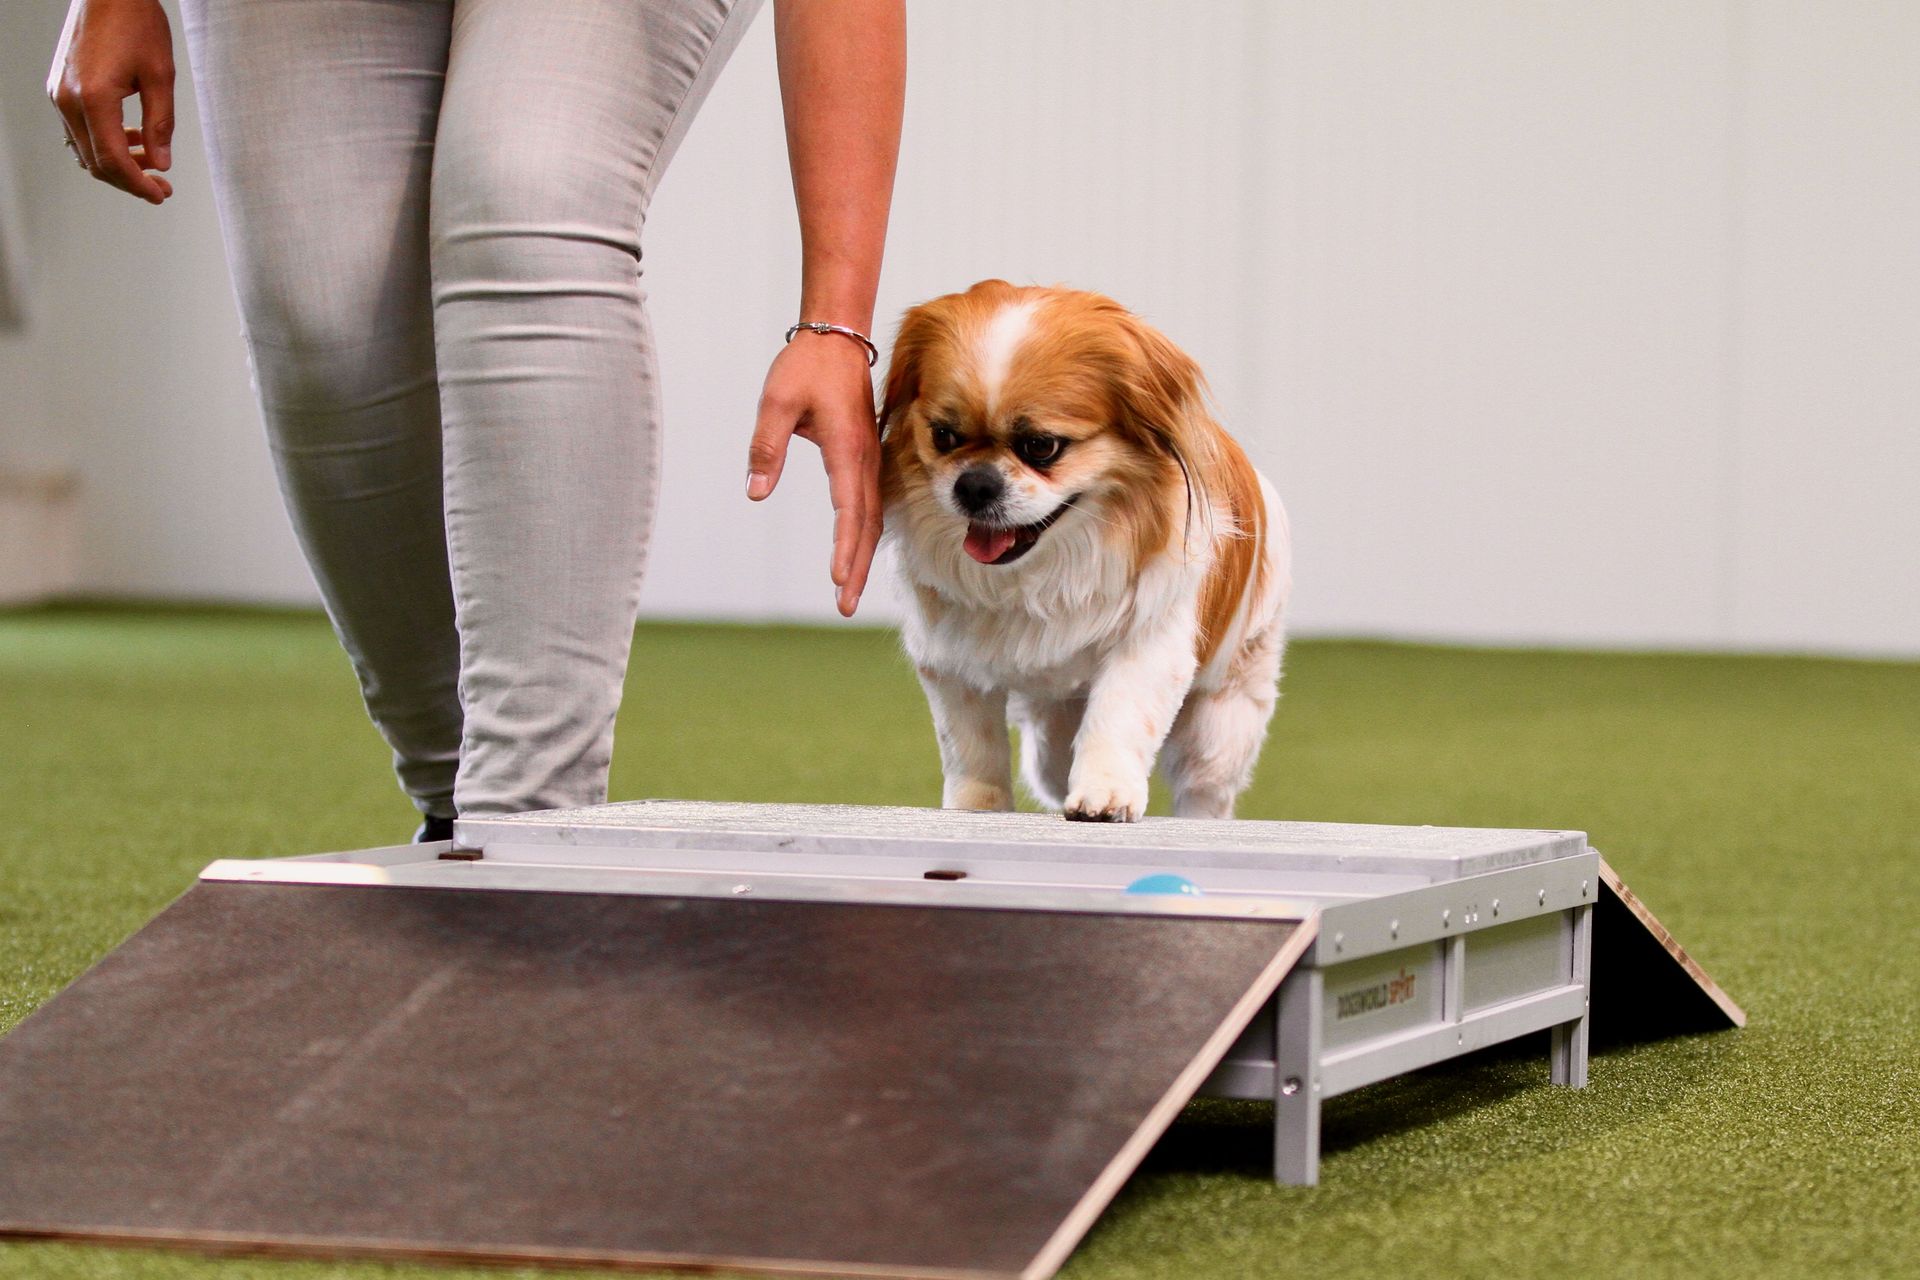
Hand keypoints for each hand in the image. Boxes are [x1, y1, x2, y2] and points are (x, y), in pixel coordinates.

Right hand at [47, 0, 175, 204]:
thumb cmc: (136, 23)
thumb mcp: (161, 76)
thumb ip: (160, 124)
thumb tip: (161, 162)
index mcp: (93, 97)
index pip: (112, 160)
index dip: (137, 185)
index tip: (160, 195)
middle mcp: (67, 99)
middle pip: (95, 162)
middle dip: (129, 180)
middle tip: (160, 187)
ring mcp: (59, 93)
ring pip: (85, 149)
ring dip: (118, 162)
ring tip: (153, 162)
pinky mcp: (59, 87)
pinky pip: (79, 129)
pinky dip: (104, 142)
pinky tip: (132, 139)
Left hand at [748, 331, 882, 616]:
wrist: (839, 339)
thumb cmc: (806, 368)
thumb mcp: (775, 402)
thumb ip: (765, 448)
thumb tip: (755, 493)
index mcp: (846, 449)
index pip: (848, 509)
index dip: (844, 547)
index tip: (835, 577)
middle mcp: (865, 460)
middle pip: (866, 525)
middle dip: (855, 568)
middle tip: (843, 607)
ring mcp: (870, 461)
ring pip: (872, 519)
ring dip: (861, 558)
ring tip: (846, 592)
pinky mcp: (867, 459)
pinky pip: (871, 506)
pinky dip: (865, 537)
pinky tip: (857, 557)